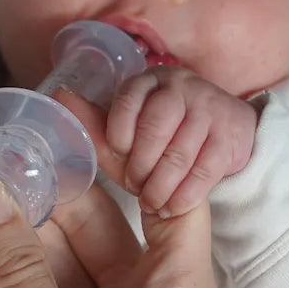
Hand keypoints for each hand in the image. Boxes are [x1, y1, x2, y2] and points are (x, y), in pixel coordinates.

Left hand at [106, 66, 257, 216]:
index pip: (127, 101)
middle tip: (135, 186)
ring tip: (153, 201)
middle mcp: (180, 87)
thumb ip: (95, 121)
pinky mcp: (231, 137)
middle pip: (155, 126)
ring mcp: (209, 109)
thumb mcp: (128, 130)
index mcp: (149, 81)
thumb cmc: (164, 136)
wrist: (225, 132)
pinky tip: (174, 206)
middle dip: (141, 164)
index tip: (119, 154)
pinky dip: (186, 194)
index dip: (119, 134)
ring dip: (162, 183)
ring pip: (180, 150)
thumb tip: (58, 96)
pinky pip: (206, 170)